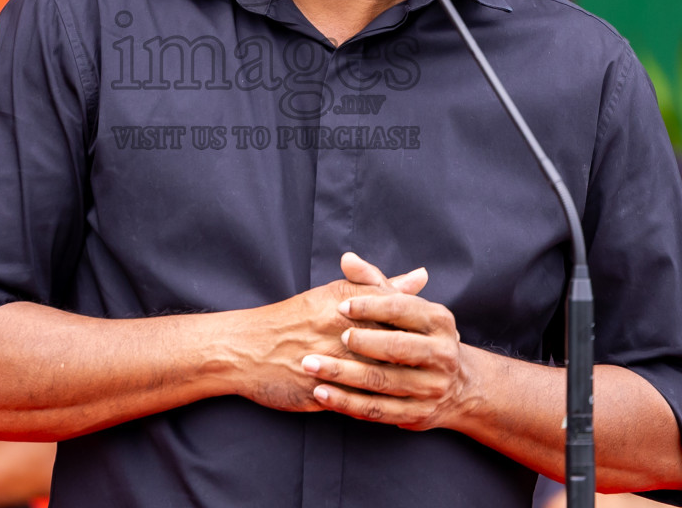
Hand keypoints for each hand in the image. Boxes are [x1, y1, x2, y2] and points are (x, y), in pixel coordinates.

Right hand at [236, 252, 427, 413]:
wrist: (244, 349)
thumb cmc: (292, 319)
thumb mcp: (335, 294)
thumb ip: (380, 285)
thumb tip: (420, 276)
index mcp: (345, 301)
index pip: (401, 312)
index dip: (422, 327)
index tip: (437, 335)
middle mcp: (339, 328)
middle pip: (396, 343)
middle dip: (417, 357)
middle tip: (434, 364)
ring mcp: (330, 359)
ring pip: (380, 374)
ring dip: (401, 382)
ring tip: (416, 386)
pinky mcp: (320, 388)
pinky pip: (358, 400)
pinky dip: (376, 403)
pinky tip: (390, 405)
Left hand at [300, 253, 471, 430]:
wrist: (457, 387)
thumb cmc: (422, 337)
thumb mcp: (409, 308)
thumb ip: (375, 282)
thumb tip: (347, 259)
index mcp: (440, 321)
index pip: (403, 309)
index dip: (371, 306)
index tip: (341, 306)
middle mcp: (441, 355)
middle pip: (396, 347)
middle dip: (360, 342)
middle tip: (330, 337)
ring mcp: (430, 388)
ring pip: (382, 381)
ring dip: (342, 374)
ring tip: (311, 365)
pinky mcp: (416, 415)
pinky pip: (376, 410)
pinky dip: (346, 402)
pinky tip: (321, 393)